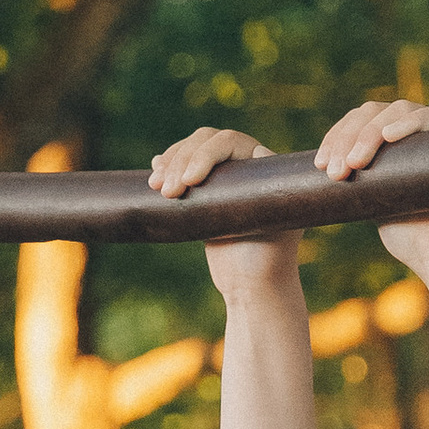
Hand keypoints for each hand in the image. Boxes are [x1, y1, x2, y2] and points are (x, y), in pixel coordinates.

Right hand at [146, 123, 297, 297]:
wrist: (251, 287)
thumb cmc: (267, 261)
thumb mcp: (273, 228)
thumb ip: (269, 195)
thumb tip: (258, 151)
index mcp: (262, 166)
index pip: (229, 143)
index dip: (205, 155)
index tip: (190, 182)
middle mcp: (242, 164)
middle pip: (205, 141)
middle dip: (181, 160)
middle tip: (166, 192)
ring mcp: (220, 176)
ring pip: (189, 151)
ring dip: (169, 163)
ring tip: (155, 186)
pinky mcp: (203, 192)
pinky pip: (181, 168)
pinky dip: (166, 168)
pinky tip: (155, 170)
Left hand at [312, 95, 428, 283]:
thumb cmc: (410, 237)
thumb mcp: (372, 203)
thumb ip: (358, 180)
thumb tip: (324, 166)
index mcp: (390, 144)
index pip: (356, 122)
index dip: (335, 138)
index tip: (319, 165)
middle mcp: (411, 131)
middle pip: (371, 113)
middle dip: (347, 139)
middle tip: (334, 171)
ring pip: (396, 110)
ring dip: (369, 133)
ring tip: (356, 162)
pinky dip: (409, 123)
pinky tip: (388, 136)